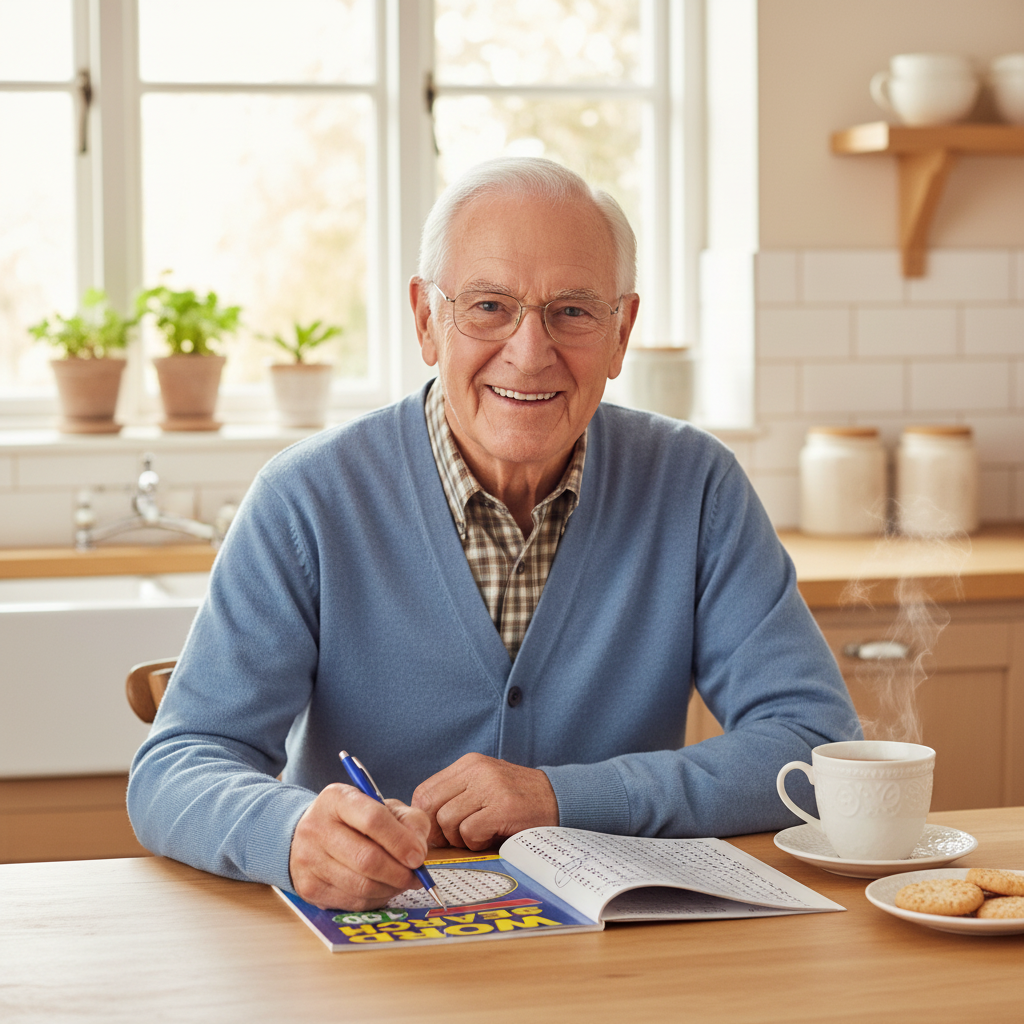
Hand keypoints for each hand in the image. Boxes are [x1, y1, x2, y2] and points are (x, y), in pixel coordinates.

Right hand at [288, 783, 430, 909]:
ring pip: (360, 886)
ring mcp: (308, 859)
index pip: (373, 820)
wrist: (314, 835)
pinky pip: (352, 902)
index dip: (400, 842)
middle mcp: (316, 827)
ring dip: (390, 888)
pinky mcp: (308, 887)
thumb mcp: (386, 807)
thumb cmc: (357, 820)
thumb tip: (418, 852)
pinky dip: (375, 899)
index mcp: (337, 798)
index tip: (418, 857)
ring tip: (401, 882)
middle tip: (415, 876)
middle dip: (399, 872)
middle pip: (366, 859)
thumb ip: (410, 821)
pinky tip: (382, 888)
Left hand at [411, 753, 558, 849]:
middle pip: (430, 805)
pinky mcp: (503, 806)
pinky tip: (491, 838)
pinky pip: (469, 831)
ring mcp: (490, 786)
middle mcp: (476, 770)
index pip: (424, 791)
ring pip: (447, 820)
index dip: (425, 818)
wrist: (561, 800)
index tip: (438, 834)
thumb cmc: (518, 802)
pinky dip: (476, 843)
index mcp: (468, 764)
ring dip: (459, 839)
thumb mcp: (485, 788)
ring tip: (480, 836)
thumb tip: (423, 827)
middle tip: (454, 841)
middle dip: (436, 831)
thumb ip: (456, 798)